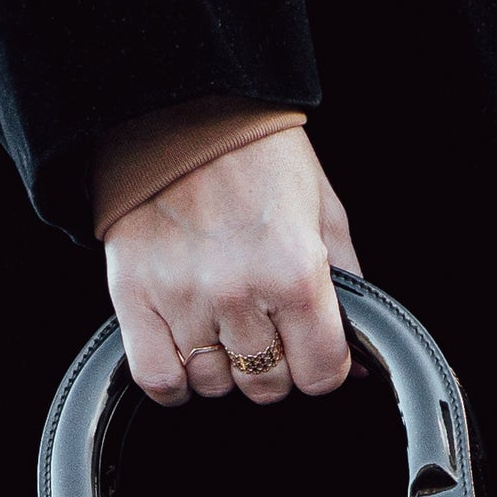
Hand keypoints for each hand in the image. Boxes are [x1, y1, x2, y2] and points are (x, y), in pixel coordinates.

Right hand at [105, 128, 360, 407]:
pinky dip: (174, 380)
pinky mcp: (133, 297)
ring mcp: (182, 298)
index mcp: (294, 270)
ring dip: (222, 367)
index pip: (321, 374)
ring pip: (213, 386)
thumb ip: (347, 288)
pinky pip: (159, 380)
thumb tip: (362, 355)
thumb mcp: (324, 213)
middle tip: (264, 328)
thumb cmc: (258, 156)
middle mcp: (239, 291)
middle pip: (266, 386)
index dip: (322, 367)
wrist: (182, 110)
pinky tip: (186, 353)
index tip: (313, 350)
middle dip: (273, 366)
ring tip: (221, 323)